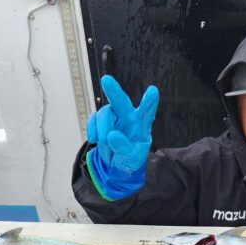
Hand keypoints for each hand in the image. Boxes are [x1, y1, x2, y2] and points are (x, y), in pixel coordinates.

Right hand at [86, 75, 158, 198]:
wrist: (117, 164)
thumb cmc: (130, 159)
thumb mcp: (131, 159)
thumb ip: (124, 148)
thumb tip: (112, 136)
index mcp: (141, 125)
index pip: (147, 112)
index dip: (149, 102)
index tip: (153, 91)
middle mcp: (128, 117)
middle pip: (121, 101)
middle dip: (114, 91)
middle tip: (106, 80)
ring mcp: (114, 117)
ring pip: (105, 112)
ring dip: (102, 128)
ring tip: (103, 142)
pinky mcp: (101, 120)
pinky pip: (94, 118)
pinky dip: (92, 128)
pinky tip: (94, 139)